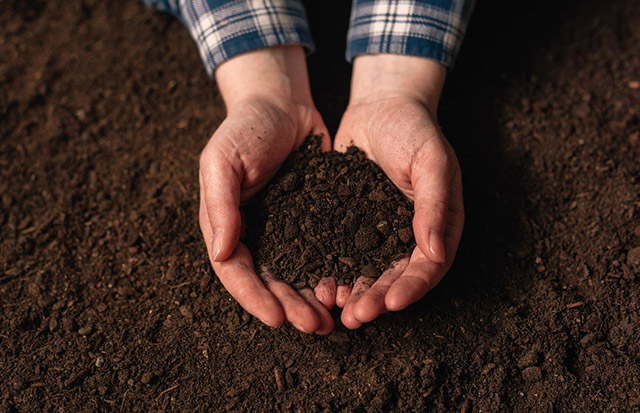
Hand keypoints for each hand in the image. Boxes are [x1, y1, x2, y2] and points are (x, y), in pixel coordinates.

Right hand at [198, 46, 335, 333]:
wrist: (282, 103)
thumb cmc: (245, 127)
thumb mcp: (222, 159)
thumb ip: (220, 204)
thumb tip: (220, 253)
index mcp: (225, 224)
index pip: (235, 271)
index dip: (254, 297)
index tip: (277, 318)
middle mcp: (253, 233)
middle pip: (268, 281)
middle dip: (289, 307)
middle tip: (314, 326)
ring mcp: (282, 229)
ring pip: (295, 274)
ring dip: (309, 299)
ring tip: (331, 319)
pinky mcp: (311, 220)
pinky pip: (319, 252)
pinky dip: (328, 272)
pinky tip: (345, 287)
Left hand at [333, 54, 463, 328]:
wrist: (381, 106)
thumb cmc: (415, 129)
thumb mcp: (432, 161)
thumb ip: (435, 205)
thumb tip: (437, 252)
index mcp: (436, 226)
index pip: (428, 268)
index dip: (411, 289)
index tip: (392, 304)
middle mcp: (407, 235)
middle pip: (394, 278)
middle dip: (376, 299)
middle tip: (355, 316)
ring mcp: (377, 231)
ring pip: (366, 271)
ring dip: (352, 291)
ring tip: (332, 306)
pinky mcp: (349, 223)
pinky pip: (340, 251)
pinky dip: (331, 268)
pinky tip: (315, 281)